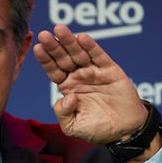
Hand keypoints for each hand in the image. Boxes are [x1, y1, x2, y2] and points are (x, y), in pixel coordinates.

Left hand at [33, 24, 147, 144]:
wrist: (124, 132)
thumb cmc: (96, 130)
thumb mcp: (72, 126)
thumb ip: (62, 113)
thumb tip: (67, 96)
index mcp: (67, 87)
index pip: (52, 70)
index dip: (45, 59)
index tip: (37, 48)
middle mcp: (78, 76)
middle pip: (63, 58)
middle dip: (54, 46)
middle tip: (44, 35)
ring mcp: (93, 72)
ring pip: (79, 53)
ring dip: (69, 41)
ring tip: (60, 29)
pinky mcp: (110, 71)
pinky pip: (99, 56)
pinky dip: (91, 47)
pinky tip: (82, 38)